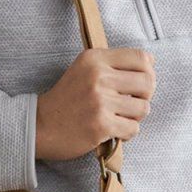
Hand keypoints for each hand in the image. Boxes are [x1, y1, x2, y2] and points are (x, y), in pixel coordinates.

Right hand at [34, 47, 154, 162]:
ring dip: (135, 117)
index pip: (141, 58)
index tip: (138, 85)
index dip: (148, 73)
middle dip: (145, 96)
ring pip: (143, 108)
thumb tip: (151, 63)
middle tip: (131, 104)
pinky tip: (113, 131)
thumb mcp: (85, 70)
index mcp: (95, 58)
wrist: (40, 125)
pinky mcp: (101, 124)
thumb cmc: (67, 99)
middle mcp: (98, 76)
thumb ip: (113, 64)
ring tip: (119, 118)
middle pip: (148, 82)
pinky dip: (127, 133)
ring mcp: (100, 100)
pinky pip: (133, 128)